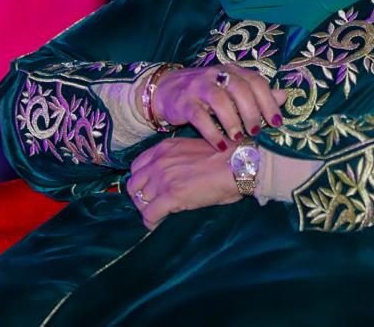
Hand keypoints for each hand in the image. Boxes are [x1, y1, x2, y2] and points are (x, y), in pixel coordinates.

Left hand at [126, 137, 240, 228]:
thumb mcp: (193, 150)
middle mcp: (159, 161)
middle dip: (139, 196)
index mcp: (164, 148)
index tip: (147, 189)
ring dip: (147, 210)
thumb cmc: (225, 158)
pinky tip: (157, 225)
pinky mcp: (171, 196)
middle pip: (133, 184)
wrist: (239, 165)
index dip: (140, 180)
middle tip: (150, 204)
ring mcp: (163, 178)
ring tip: (156, 215)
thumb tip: (174, 176)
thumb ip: (177, 160)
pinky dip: (150, 222)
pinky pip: (149, 214)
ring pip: (139, 201)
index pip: (136, 166)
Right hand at [153, 65, 285, 150]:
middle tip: (256, 131)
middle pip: (239, 88)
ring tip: (238, 138)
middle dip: (251, 111)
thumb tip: (284, 96)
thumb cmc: (207, 92)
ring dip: (232, 121)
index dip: (269, 101)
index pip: (255, 81)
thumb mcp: (232, 90)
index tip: (276, 122)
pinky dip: (212, 132)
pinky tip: (220, 145)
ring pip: (219, 100)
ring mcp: (199, 87)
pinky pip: (199, 116)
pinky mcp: (184, 102)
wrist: (167, 89)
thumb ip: (256, 94)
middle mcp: (217, 74)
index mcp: (232, 71)